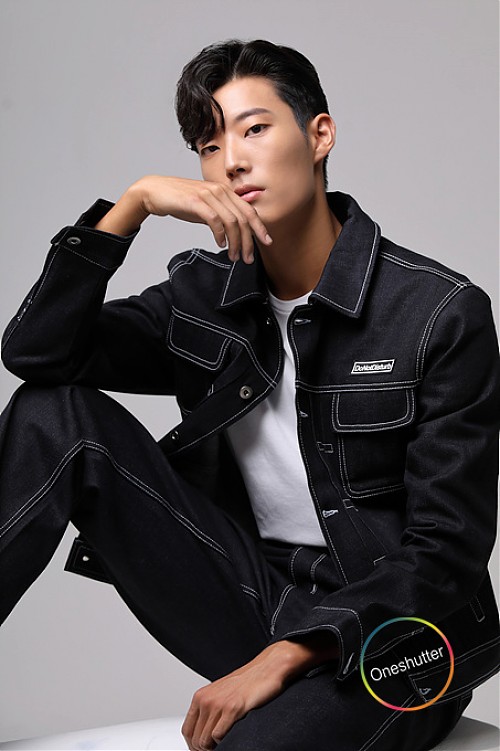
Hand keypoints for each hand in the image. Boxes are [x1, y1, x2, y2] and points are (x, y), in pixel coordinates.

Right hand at [137, 175, 271, 263]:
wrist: (155, 191)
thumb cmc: (181, 200)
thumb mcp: (207, 207)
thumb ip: (221, 215)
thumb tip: (235, 232)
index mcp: (225, 191)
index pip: (249, 211)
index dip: (260, 228)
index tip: (266, 243)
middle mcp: (220, 191)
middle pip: (243, 219)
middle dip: (248, 242)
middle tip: (247, 259)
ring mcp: (208, 195)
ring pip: (231, 221)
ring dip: (235, 242)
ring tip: (233, 256)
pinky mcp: (196, 201)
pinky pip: (215, 220)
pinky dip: (220, 235)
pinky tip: (220, 244)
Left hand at [181, 636, 338, 749]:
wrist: (267, 669)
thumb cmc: (247, 682)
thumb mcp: (221, 694)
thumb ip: (210, 711)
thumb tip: (203, 735)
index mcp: (201, 696)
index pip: (187, 730)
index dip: (194, 745)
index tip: (203, 749)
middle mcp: (206, 700)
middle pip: (195, 739)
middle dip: (204, 750)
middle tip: (216, 750)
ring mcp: (218, 704)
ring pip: (204, 741)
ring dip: (214, 748)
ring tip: (225, 743)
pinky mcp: (233, 709)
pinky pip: (219, 737)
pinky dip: (224, 742)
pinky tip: (233, 734)